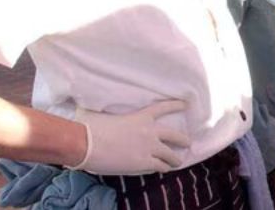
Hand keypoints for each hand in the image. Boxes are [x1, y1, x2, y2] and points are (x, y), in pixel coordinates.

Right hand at [71, 100, 190, 174]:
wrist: (87, 143)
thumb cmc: (93, 129)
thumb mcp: (112, 119)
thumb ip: (124, 123)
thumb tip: (122, 128)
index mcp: (141, 117)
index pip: (163, 108)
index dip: (176, 105)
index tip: (186, 104)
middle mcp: (150, 131)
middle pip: (174, 135)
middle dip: (182, 140)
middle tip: (188, 142)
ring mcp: (149, 147)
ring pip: (170, 155)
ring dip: (175, 159)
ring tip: (177, 162)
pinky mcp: (144, 162)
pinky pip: (159, 166)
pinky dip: (161, 168)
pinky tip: (163, 169)